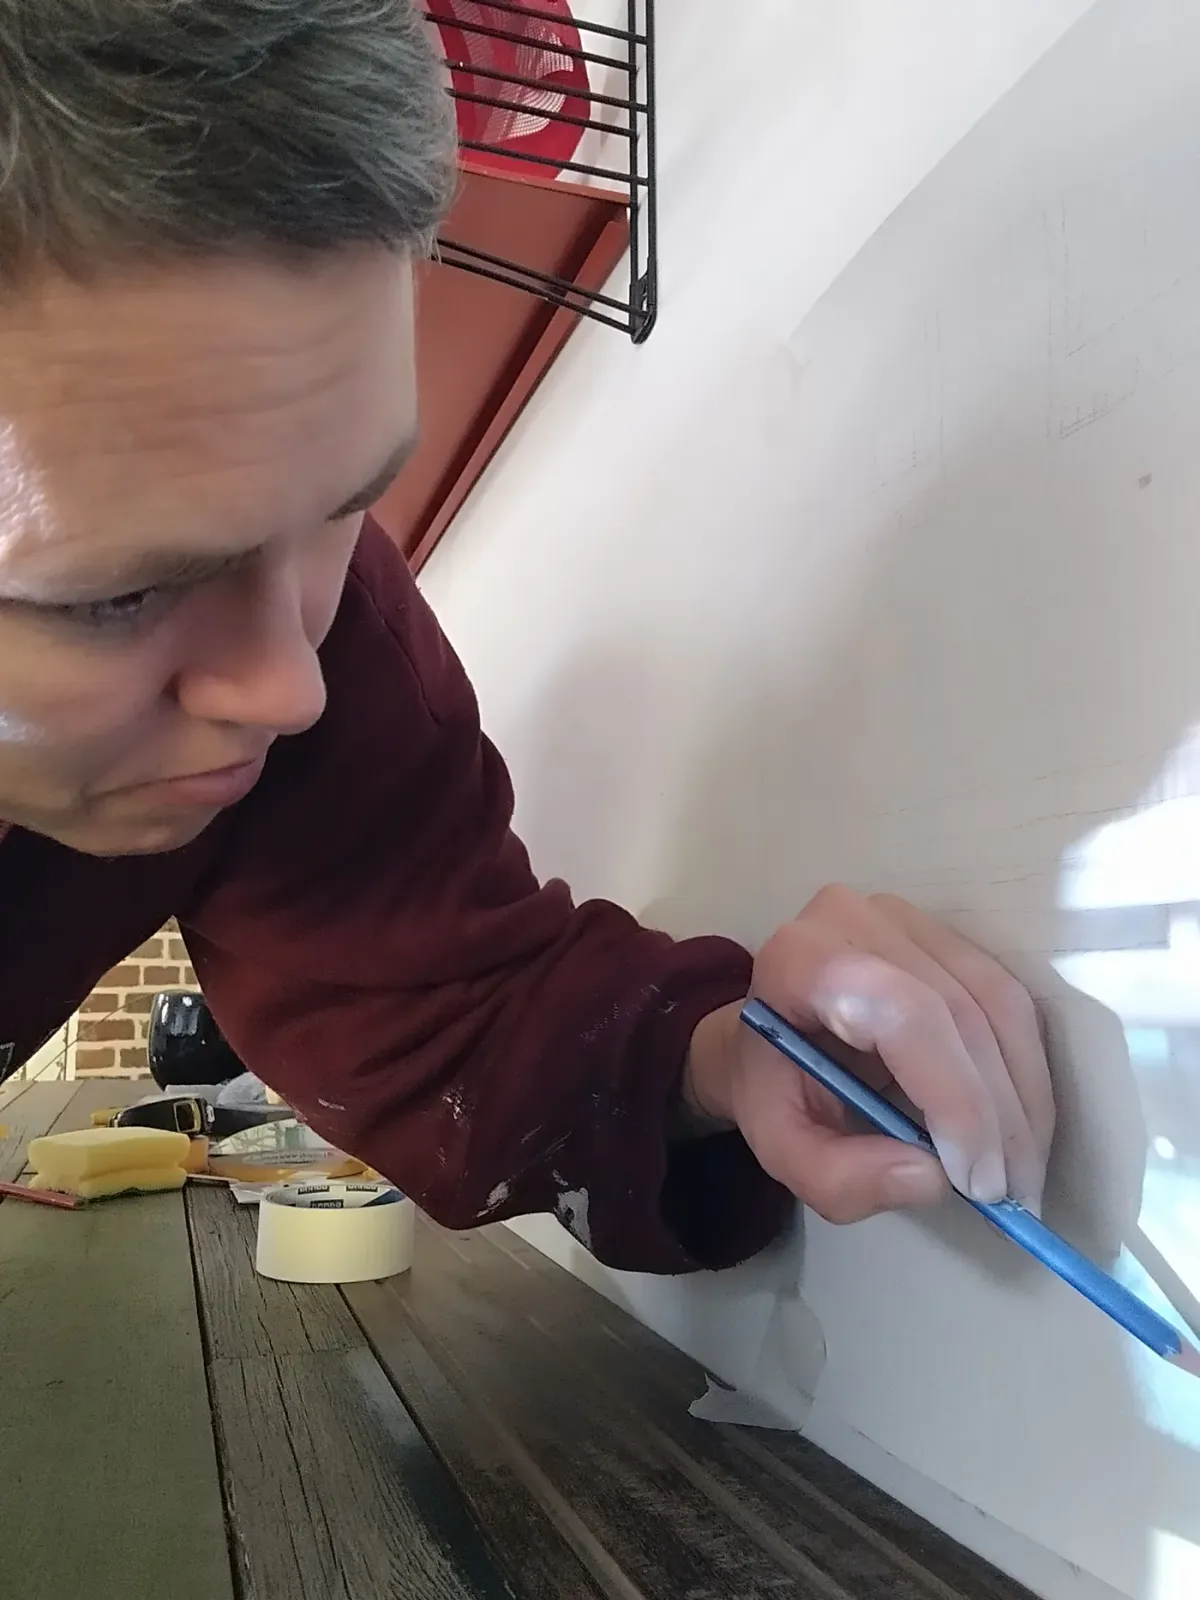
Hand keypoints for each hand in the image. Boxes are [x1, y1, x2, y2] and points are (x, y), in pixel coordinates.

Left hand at [684, 886, 1053, 1222]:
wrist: (777, 1028)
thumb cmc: (774, 1084)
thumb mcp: (781, 1148)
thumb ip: (838, 1177)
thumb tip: (930, 1178)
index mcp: (802, 959)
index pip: (904, 1014)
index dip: (955, 1096)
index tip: (978, 1181)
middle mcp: (860, 920)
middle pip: (961, 1013)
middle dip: (998, 1117)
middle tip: (1013, 1196)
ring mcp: (911, 920)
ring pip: (1001, 1007)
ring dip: (1025, 1101)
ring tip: (1022, 1174)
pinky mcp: (948, 936)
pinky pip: (1010, 1002)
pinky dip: (1025, 1075)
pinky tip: (1019, 1131)